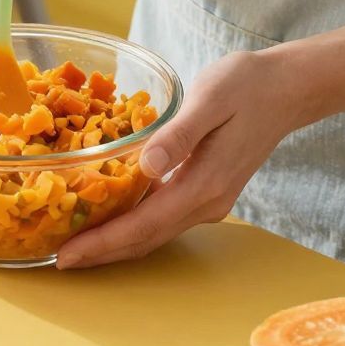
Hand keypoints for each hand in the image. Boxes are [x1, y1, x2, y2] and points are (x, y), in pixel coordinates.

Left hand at [55, 47, 308, 267]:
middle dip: (101, 252)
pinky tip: (110, 218)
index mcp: (204, 183)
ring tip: (75, 245)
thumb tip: (147, 166)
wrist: (286, 89)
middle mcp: (207, 202)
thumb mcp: (210, 99)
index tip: (67, 255)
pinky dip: (133, 226)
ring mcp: (210, 201)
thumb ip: (178, 135)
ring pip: (154, 233)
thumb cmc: (246, 85)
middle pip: (146, 239)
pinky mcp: (208, 191)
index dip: (103, 242)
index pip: (144, 224)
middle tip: (57, 260)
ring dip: (115, 243)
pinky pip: (163, 219)